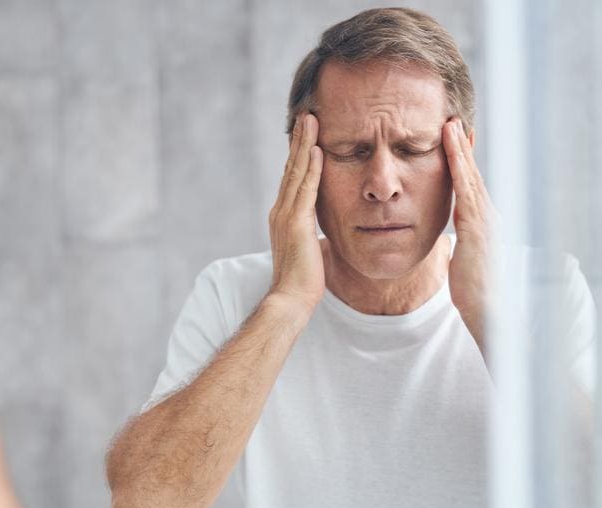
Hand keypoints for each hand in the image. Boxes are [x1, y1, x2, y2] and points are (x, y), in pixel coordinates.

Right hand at [267, 113, 324, 316]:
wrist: (290, 299)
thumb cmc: (302, 282)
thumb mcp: (309, 250)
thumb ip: (311, 235)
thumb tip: (320, 231)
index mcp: (284, 216)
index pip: (292, 179)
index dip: (299, 155)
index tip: (306, 134)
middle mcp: (280, 211)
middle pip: (291, 168)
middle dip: (299, 140)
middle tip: (306, 115)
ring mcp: (286, 216)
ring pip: (296, 172)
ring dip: (304, 145)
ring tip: (311, 120)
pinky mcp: (296, 223)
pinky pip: (306, 189)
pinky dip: (311, 168)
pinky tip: (317, 150)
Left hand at [444, 118, 493, 353]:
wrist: (488, 309)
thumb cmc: (475, 291)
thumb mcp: (465, 261)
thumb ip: (463, 245)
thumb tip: (457, 242)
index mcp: (483, 222)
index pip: (471, 186)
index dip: (463, 161)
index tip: (454, 139)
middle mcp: (488, 215)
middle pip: (472, 174)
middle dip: (462, 146)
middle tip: (453, 119)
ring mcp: (485, 219)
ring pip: (470, 176)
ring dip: (459, 148)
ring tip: (449, 124)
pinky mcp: (477, 226)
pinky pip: (465, 189)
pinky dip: (458, 166)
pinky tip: (450, 149)